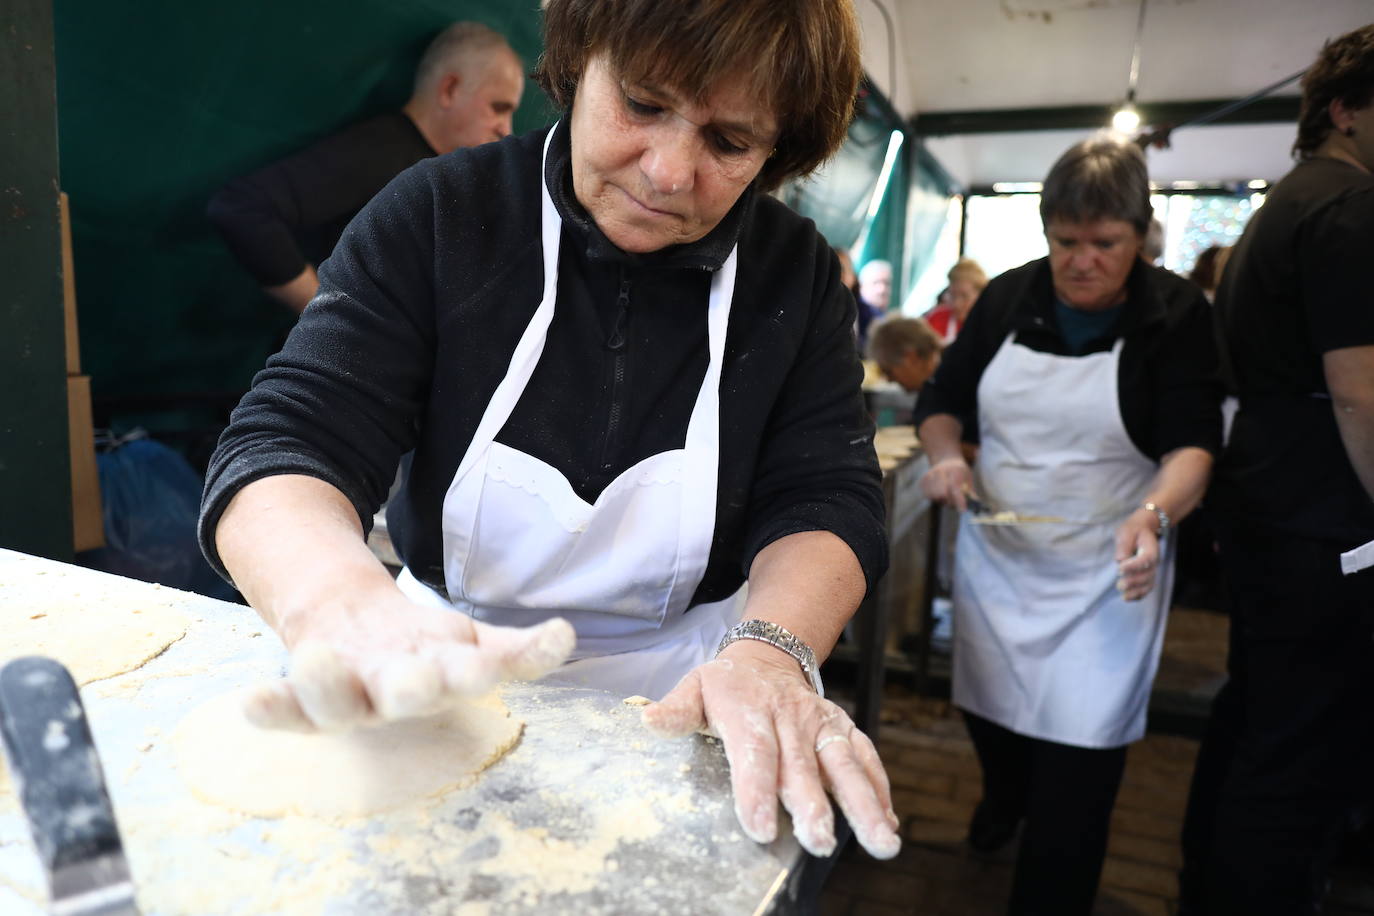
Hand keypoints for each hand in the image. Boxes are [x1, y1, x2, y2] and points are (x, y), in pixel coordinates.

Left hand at [244, 584, 574, 731]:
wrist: (352, 634)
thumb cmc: (421, 645)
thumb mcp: (468, 639)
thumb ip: (516, 648)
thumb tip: (566, 636)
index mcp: (447, 675)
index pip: (473, 672)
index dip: (492, 668)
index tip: (511, 657)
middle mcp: (399, 695)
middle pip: (407, 696)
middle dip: (414, 688)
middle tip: (417, 679)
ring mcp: (350, 698)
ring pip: (341, 705)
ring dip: (330, 687)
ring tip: (316, 657)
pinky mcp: (303, 700)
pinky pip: (285, 711)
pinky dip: (270, 709)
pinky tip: (250, 699)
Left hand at [641, 641, 900, 859]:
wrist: (768, 655)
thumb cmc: (727, 685)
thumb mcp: (695, 687)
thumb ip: (676, 709)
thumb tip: (648, 720)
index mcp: (749, 711)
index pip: (754, 752)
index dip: (756, 790)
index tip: (760, 827)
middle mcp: (790, 717)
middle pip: (802, 766)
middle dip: (813, 806)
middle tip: (820, 841)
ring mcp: (821, 723)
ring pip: (844, 764)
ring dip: (862, 803)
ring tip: (880, 841)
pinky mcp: (843, 729)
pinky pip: (864, 757)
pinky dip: (878, 788)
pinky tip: (888, 820)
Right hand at [920, 456, 973, 509]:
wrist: (946, 459)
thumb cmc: (960, 471)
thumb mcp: (968, 478)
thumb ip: (970, 492)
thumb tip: (975, 505)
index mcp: (954, 470)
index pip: (954, 487)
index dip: (959, 500)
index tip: (962, 510)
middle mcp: (940, 471)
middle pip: (942, 494)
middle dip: (949, 501)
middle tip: (954, 499)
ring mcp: (930, 475)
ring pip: (934, 496)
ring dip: (941, 500)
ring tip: (946, 494)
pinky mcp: (923, 480)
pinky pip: (927, 495)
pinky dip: (934, 497)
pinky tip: (938, 492)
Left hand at [1114, 509, 1161, 601]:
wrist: (1143, 530)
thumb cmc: (1133, 530)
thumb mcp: (1127, 531)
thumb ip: (1124, 544)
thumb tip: (1120, 559)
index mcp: (1151, 548)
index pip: (1146, 559)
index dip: (1134, 566)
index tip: (1120, 568)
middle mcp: (1154, 561)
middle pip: (1148, 575)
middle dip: (1134, 581)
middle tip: (1119, 585)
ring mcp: (1152, 569)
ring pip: (1148, 584)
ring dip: (1136, 591)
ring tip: (1123, 596)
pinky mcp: (1147, 575)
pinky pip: (1146, 588)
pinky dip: (1139, 595)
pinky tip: (1127, 598)